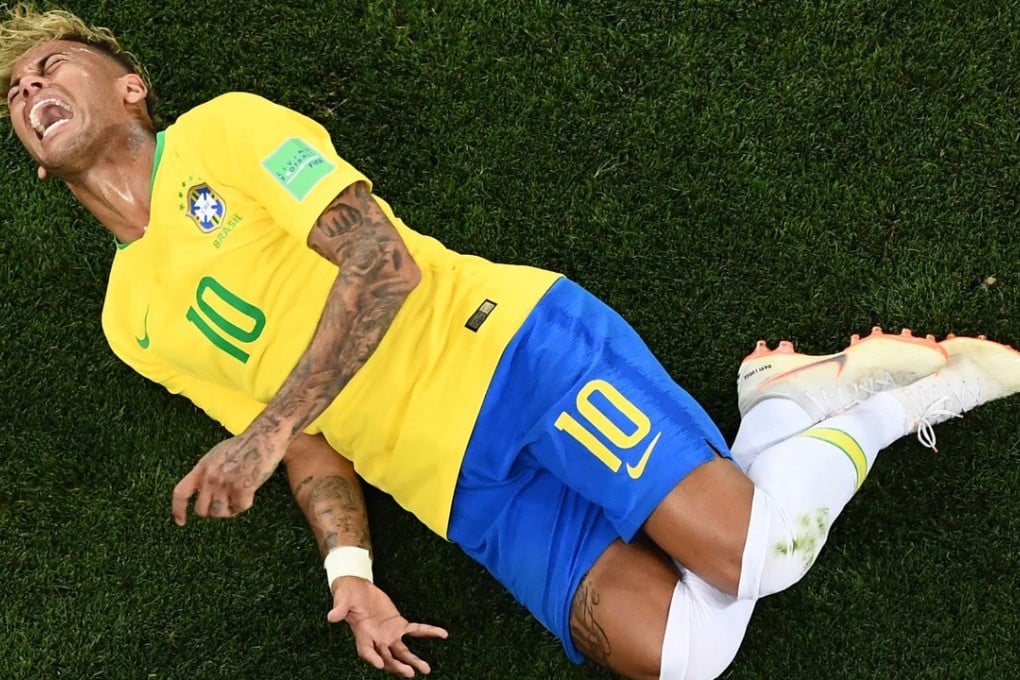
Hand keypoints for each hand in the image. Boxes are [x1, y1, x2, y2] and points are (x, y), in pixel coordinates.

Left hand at [171, 431, 286, 524]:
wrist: (263, 438)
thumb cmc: (243, 445)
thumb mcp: (216, 455)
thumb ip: (207, 472)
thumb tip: (203, 490)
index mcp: (202, 468)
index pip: (181, 493)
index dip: (178, 510)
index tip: (181, 522)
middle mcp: (210, 477)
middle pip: (201, 510)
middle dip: (212, 511)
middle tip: (223, 505)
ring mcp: (225, 484)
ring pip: (219, 513)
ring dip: (228, 510)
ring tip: (237, 500)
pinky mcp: (242, 489)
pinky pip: (239, 508)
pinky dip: (244, 504)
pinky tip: (249, 493)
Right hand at [329, 576, 448, 676]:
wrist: (357, 589)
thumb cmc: (347, 595)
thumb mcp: (342, 599)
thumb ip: (340, 609)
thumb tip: (331, 616)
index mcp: (361, 634)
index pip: (366, 651)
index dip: (372, 658)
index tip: (379, 665)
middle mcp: (376, 639)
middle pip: (387, 657)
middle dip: (397, 666)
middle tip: (409, 674)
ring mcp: (388, 634)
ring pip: (402, 651)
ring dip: (413, 660)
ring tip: (426, 670)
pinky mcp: (398, 625)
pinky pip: (415, 631)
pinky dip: (428, 632)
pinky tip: (442, 634)